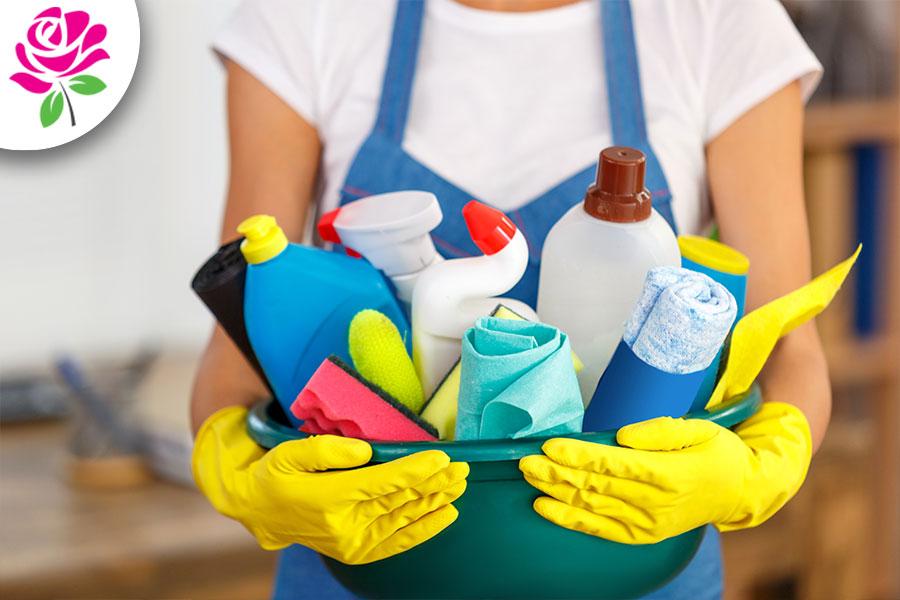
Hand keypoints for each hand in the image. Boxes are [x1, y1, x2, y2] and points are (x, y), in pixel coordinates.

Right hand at [193, 406, 467, 563]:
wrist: (260, 513)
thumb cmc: (276, 475)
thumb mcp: (288, 452)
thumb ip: (325, 448)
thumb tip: (364, 450)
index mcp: (327, 497)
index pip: (381, 482)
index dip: (414, 470)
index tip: (441, 457)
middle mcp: (344, 525)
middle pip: (399, 500)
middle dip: (434, 483)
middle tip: (462, 467)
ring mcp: (352, 542)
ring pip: (404, 519)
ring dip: (436, 501)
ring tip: (460, 483)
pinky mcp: (358, 552)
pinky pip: (398, 541)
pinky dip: (425, 529)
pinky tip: (446, 514)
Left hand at [519, 402, 809, 543]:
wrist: (741, 491)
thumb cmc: (718, 452)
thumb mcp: (700, 429)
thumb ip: (660, 430)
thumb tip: (621, 434)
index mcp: (669, 474)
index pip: (614, 465)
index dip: (579, 456)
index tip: (550, 445)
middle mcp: (656, 503)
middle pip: (596, 487)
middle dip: (557, 473)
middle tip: (526, 460)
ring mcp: (648, 523)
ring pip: (593, 507)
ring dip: (557, 492)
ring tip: (529, 476)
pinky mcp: (643, 535)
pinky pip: (601, 529)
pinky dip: (571, 519)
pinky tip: (546, 507)